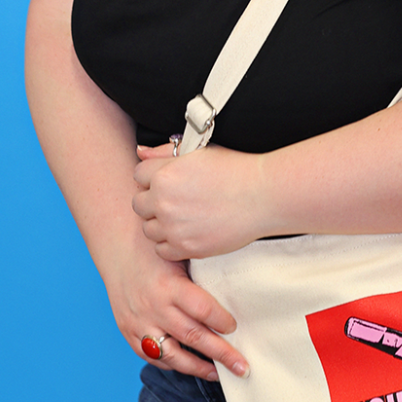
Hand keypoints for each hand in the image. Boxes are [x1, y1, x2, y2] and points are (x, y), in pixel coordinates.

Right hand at [107, 247, 247, 380]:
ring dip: (198, 368)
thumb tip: (235, 295)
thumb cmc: (155, 249)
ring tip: (219, 374)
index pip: (202, 309)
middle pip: (192, 336)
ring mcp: (138, 323)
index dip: (222, 321)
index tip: (235, 327)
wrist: (116, 248)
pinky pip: (152, 356)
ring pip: (172, 354)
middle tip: (242, 367)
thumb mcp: (180, 255)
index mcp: (169, 285)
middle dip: (221, 354)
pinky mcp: (128, 332)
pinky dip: (172, 363)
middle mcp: (154, 307)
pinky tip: (190, 365)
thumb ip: (201, 276)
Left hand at [132, 143, 269, 260]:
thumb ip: (165, 152)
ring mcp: (174, 227)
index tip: (167, 181)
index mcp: (165, 174)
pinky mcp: (186, 247)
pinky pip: (161, 250)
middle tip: (175, 200)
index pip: (138, 175)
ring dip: (160, 223)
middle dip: (152, 201)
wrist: (263, 196)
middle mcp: (164, 201)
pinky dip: (170, 243)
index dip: (153, 177)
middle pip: (138, 204)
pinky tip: (186, 232)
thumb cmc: (235, 170)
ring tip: (183, 217)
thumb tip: (140, 153)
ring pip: (148, 229)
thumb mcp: (199, 150)